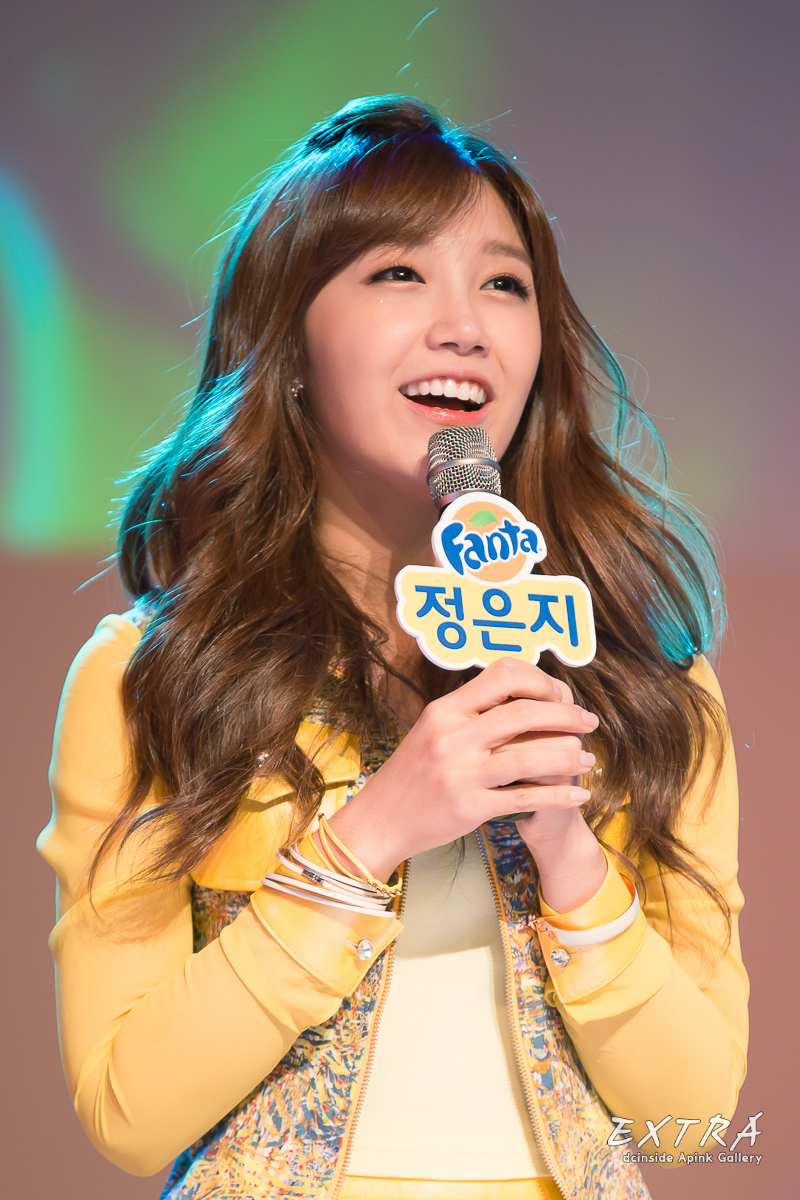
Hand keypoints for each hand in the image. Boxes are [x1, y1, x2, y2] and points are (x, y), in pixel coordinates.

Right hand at [326, 657, 600, 885]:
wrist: (380, 819)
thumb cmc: (413, 772)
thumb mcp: (432, 729)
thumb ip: (471, 711)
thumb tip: (521, 691)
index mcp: (444, 710)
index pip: (502, 675)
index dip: (540, 681)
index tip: (560, 694)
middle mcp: (452, 737)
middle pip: (524, 713)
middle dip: (565, 716)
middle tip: (588, 722)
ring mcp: (461, 774)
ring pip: (531, 756)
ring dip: (568, 755)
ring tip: (587, 758)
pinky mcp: (470, 808)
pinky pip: (526, 798)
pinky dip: (558, 795)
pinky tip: (578, 794)